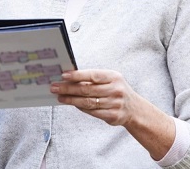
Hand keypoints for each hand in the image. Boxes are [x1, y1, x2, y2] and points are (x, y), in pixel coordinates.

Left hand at [50, 69, 176, 159]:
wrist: (134, 109)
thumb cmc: (117, 91)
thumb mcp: (111, 80)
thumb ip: (94, 79)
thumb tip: (70, 77)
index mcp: (114, 77)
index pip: (93, 75)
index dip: (77, 75)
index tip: (63, 75)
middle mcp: (115, 90)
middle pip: (87, 89)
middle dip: (68, 88)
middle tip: (55, 87)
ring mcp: (114, 103)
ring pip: (87, 102)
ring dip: (71, 99)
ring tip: (60, 97)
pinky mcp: (112, 116)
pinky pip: (92, 112)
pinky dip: (80, 108)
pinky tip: (72, 104)